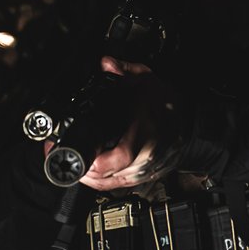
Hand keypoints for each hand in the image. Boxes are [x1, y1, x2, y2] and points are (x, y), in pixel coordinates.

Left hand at [76, 62, 178, 193]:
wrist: (190, 123)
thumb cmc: (168, 105)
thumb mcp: (147, 80)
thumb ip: (125, 70)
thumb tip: (106, 63)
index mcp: (144, 133)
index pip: (120, 156)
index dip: (95, 162)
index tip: (73, 156)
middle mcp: (145, 157)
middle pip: (107, 176)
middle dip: (79, 169)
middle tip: (57, 156)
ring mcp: (144, 170)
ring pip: (109, 184)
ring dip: (87, 177)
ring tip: (68, 164)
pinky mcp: (143, 177)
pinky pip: (116, 186)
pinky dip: (99, 182)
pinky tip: (86, 173)